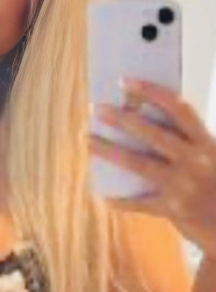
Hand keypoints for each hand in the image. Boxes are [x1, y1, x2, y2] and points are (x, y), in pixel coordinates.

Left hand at [89, 77, 215, 257]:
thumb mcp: (213, 159)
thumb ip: (188, 145)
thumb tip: (146, 126)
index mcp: (207, 144)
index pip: (178, 109)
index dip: (152, 92)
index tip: (126, 82)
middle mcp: (195, 161)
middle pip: (152, 134)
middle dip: (122, 119)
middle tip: (97, 109)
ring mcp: (183, 186)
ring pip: (138, 163)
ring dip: (109, 151)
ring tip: (88, 141)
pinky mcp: (173, 209)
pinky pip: (140, 203)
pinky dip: (122, 200)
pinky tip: (105, 195)